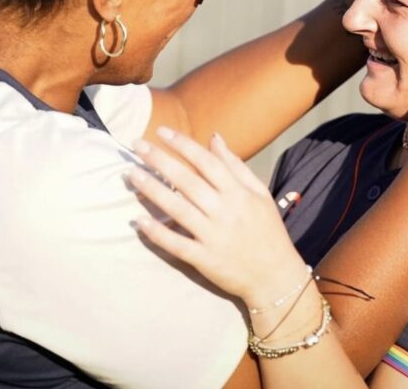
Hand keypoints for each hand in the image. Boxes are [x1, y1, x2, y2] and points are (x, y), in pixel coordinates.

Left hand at [130, 129, 305, 307]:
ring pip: (178, 209)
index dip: (183, 144)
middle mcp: (225, 211)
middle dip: (160, 160)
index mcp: (238, 193)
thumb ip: (235, 165)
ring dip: (153, 190)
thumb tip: (214, 138)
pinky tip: (139, 221)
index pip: (207, 162)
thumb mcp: (259, 193)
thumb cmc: (268, 230)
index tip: (162, 131)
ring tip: (132, 174)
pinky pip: (177, 244)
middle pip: (187, 181)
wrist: (276, 277)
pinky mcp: (205, 260)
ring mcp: (213, 236)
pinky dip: (158, 233)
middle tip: (137, 145)